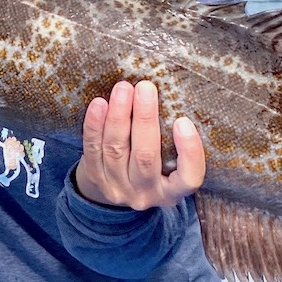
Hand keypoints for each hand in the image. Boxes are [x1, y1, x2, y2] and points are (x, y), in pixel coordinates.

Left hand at [74, 80, 205, 210]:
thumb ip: (172, 140)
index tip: (183, 121)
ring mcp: (117, 188)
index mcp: (172, 192)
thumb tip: (169, 93)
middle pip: (145, 157)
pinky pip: (92, 149)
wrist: (115, 187)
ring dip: (118, 115)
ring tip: (123, 89)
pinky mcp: (94, 178)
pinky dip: (94, 125)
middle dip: (145, 119)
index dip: (189, 151)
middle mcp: (146, 193)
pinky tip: (99, 104)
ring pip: (116, 150)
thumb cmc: (152, 164)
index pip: (189, 178)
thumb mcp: (169, 162)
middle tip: (145, 87)